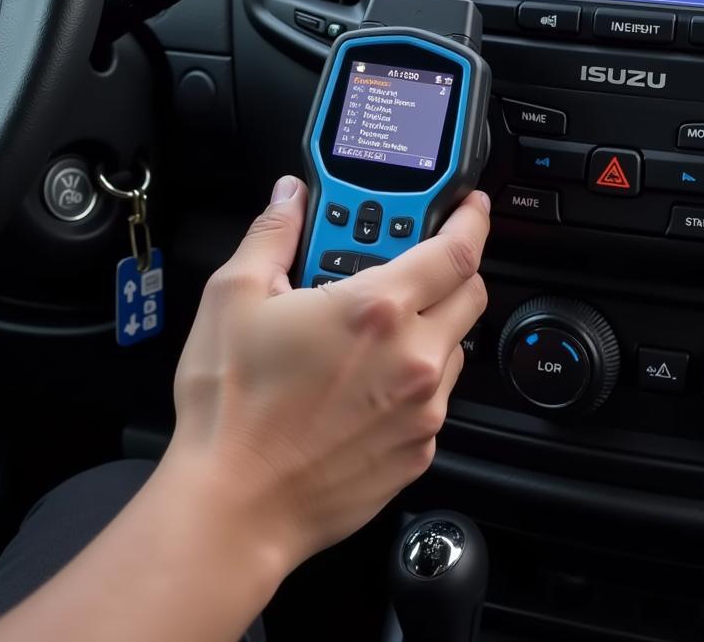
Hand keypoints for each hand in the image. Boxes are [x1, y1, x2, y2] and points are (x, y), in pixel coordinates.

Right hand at [167, 175, 489, 573]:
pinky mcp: (419, 450)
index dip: (471, 217)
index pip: (457, 248)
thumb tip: (290, 198)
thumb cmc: (232, 409)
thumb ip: (273, 234)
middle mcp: (414, 357)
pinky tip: (368, 382)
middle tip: (415, 264)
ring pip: (456, 347)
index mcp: (377, 309)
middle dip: (453, 269)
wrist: (234, 506)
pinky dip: (416, 378)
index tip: (469, 206)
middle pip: (471, 293)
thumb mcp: (234, 297)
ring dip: (432, 326)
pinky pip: (436, 398)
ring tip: (375, 331)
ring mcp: (423, 409)